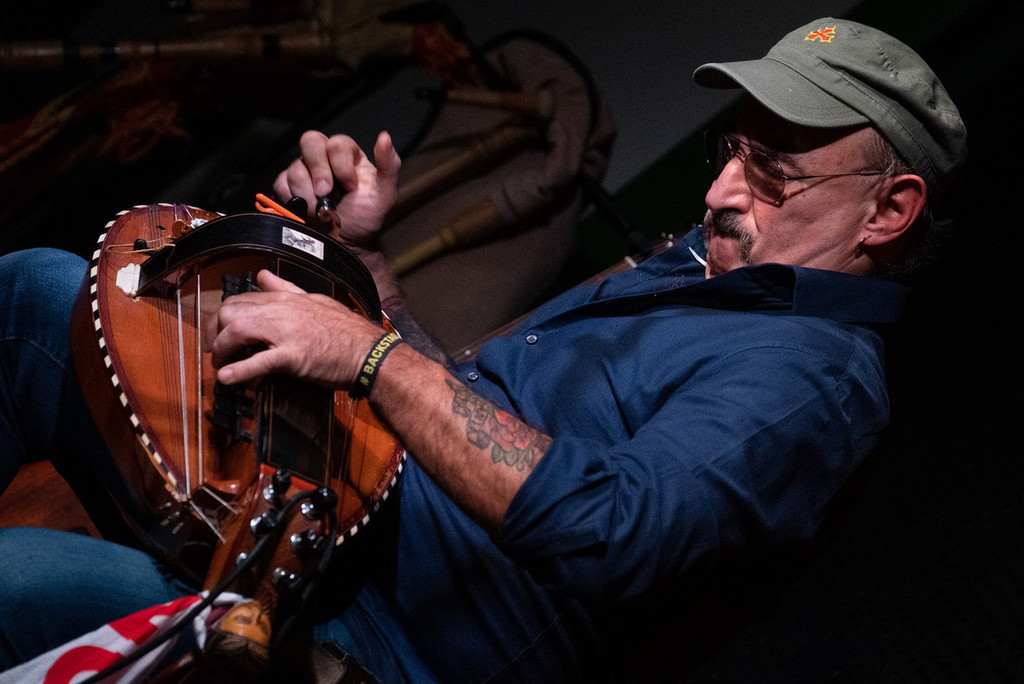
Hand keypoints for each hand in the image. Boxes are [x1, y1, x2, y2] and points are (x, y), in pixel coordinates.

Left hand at [204, 270, 383, 387]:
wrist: (369, 352)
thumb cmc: (347, 331)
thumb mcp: (315, 301)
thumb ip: (286, 289)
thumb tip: (263, 276)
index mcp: (286, 299)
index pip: (240, 300)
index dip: (224, 319)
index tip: (221, 333)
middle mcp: (281, 311)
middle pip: (230, 313)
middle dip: (215, 333)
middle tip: (215, 351)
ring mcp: (286, 332)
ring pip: (237, 331)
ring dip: (221, 350)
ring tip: (219, 365)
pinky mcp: (293, 356)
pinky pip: (259, 361)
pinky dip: (239, 370)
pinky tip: (227, 378)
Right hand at [272, 130, 401, 253]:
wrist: (346, 243)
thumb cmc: (366, 217)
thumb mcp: (385, 194)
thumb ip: (390, 166)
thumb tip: (385, 137)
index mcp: (347, 154)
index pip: (337, 144)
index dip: (341, 166)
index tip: (351, 188)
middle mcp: (323, 157)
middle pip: (310, 141)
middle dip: (319, 171)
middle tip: (325, 193)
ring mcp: (303, 170)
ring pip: (295, 168)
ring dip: (309, 194)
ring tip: (322, 210)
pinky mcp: (286, 185)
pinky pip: (281, 183)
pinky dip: (293, 200)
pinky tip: (307, 211)